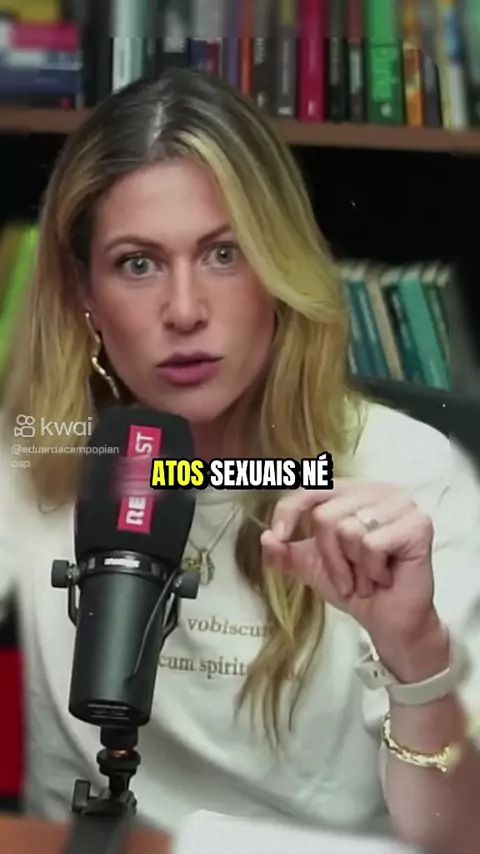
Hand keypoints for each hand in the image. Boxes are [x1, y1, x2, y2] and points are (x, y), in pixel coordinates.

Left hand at [261, 481, 438, 659]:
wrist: (389, 621)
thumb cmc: (355, 586)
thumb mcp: (312, 566)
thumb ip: (286, 551)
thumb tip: (265, 538)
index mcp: (353, 491)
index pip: (311, 488)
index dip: (289, 511)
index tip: (278, 536)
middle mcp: (379, 490)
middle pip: (326, 515)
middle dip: (330, 558)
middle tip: (349, 579)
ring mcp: (402, 504)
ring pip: (349, 529)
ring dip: (353, 567)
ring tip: (369, 577)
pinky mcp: (418, 524)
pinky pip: (373, 544)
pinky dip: (373, 570)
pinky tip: (386, 576)